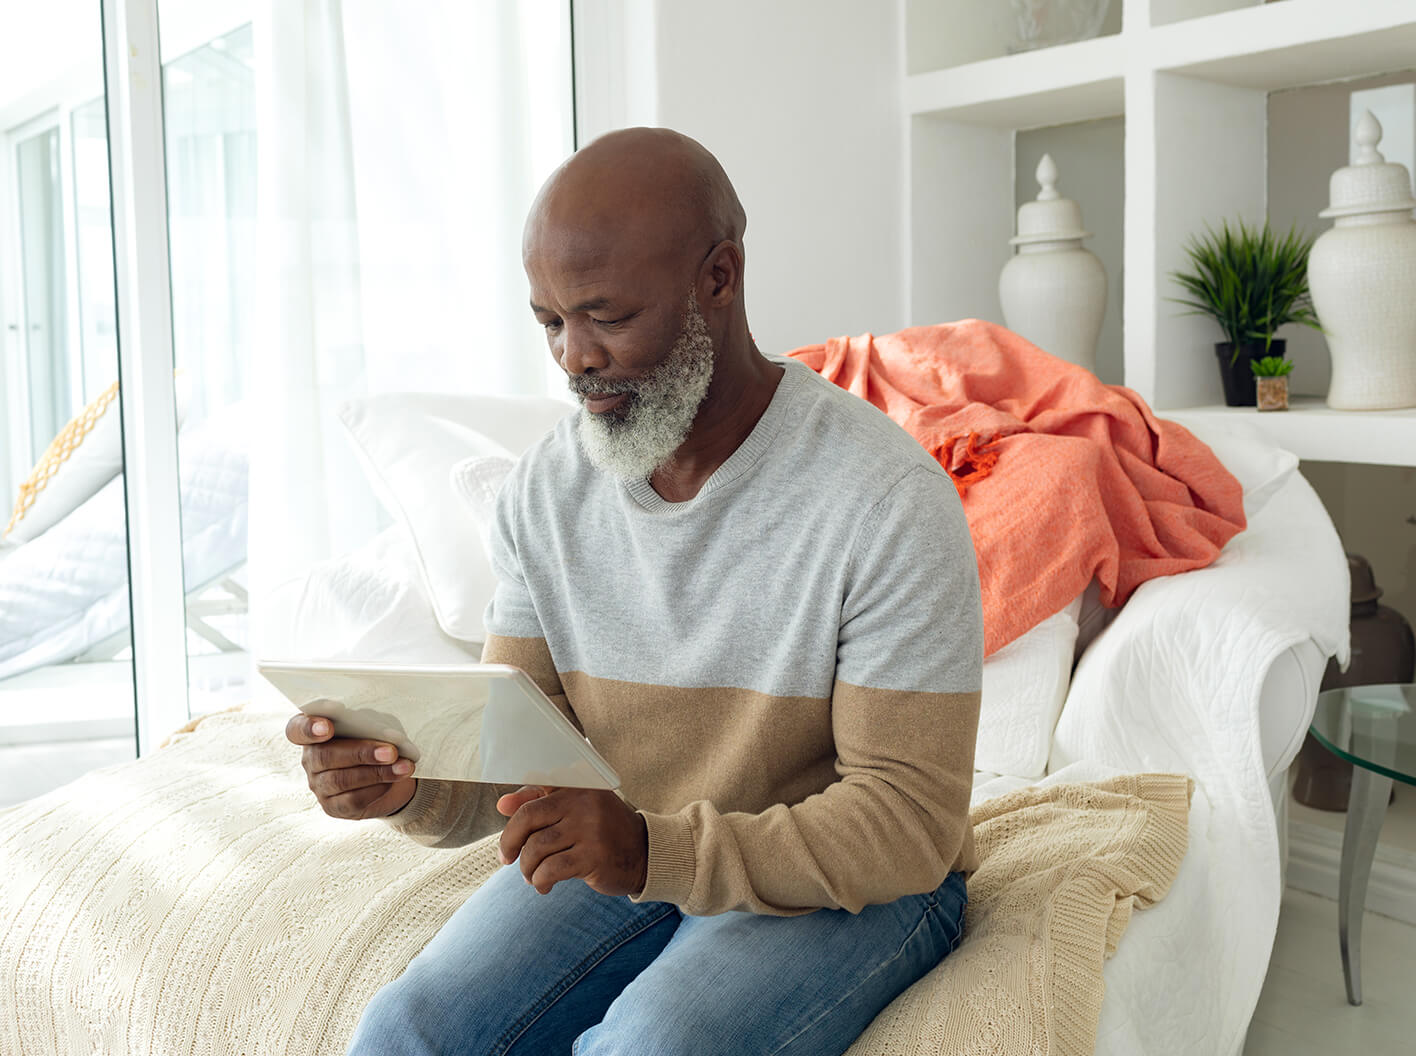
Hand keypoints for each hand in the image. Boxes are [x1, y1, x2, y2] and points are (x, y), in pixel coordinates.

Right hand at [285, 713, 417, 819]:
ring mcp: (319, 785)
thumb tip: (384, 732)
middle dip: (360, 753)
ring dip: (376, 773)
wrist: (389, 772)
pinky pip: (352, 800)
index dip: (308, 728)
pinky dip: (378, 788)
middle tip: (390, 751)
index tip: (327, 727)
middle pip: (324, 756)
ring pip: (340, 780)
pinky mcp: (333, 806)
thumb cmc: (377, 738)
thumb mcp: (374, 725)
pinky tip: (395, 780)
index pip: (297, 730)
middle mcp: (310, 759)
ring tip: (402, 767)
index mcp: (313, 732)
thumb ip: (371, 723)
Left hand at [497, 786, 647, 896]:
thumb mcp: (575, 810)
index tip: (506, 831)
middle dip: (510, 842)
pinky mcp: (593, 856)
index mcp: (578, 786)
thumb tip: (502, 804)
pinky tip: (545, 886)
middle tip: (507, 859)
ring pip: (536, 847)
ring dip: (527, 867)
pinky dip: (540, 881)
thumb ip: (539, 802)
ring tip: (532, 876)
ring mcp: (590, 828)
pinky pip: (551, 870)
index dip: (513, 812)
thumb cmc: (602, 832)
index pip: (533, 791)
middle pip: (528, 818)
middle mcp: (583, 802)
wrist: (645, 854)